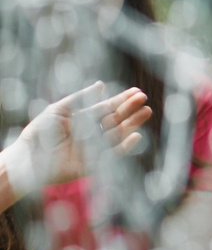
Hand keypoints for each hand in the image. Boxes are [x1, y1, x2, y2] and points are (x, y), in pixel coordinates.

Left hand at [0, 85, 152, 196]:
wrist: (27, 159)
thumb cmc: (38, 133)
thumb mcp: (58, 110)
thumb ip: (79, 98)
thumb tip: (101, 85)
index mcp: (82, 120)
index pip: (106, 108)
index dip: (121, 100)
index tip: (136, 92)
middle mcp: (91, 134)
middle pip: (115, 120)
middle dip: (129, 109)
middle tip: (144, 99)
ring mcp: (94, 149)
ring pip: (118, 134)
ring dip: (132, 124)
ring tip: (146, 112)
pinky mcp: (94, 164)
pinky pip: (113, 155)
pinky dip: (126, 146)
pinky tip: (136, 135)